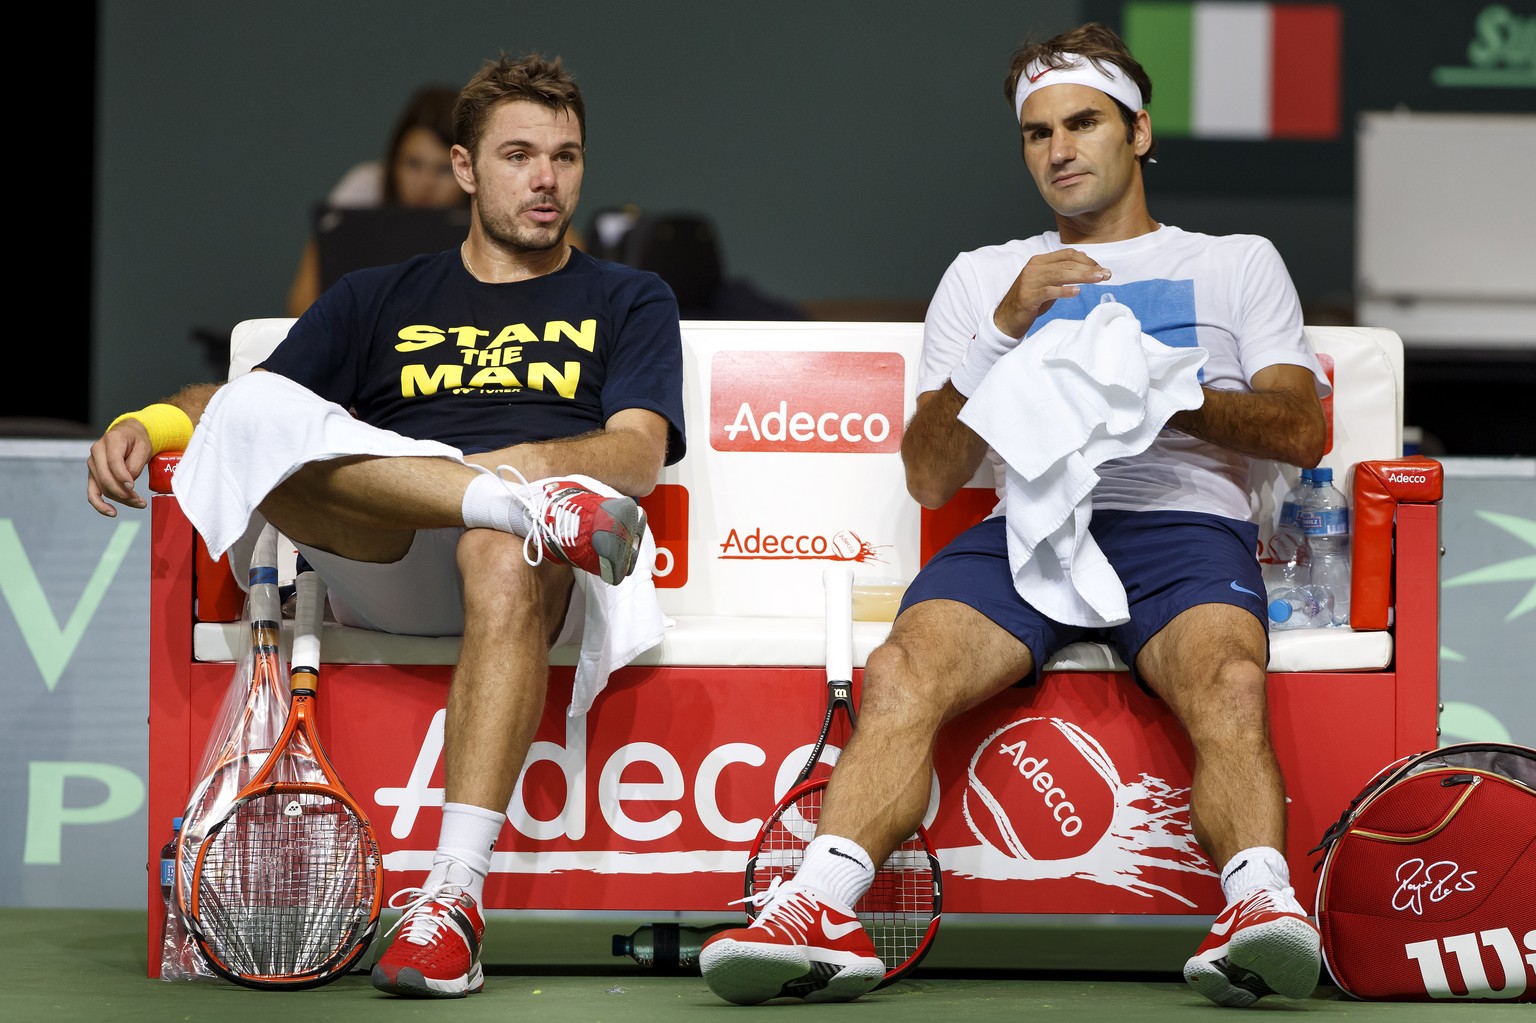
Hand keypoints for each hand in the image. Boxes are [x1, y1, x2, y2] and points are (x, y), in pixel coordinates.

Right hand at [86, 420, 151, 515]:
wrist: (128, 434)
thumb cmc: (137, 441)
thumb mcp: (144, 447)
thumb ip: (135, 463)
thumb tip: (128, 483)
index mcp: (111, 440)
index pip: (113, 462)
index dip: (123, 477)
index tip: (133, 488)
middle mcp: (97, 452)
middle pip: (106, 478)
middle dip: (123, 493)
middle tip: (140, 501)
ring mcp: (92, 464)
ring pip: (102, 487)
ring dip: (120, 499)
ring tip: (138, 503)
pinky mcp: (93, 474)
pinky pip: (92, 492)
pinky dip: (100, 504)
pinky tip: (111, 512)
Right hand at [950, 249, 1110, 397]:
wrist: (1006, 319)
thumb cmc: (1029, 302)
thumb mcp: (1046, 284)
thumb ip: (1061, 275)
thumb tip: (1085, 269)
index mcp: (1039, 261)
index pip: (1067, 254)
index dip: (1086, 260)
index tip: (1101, 268)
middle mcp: (1034, 267)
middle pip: (1067, 264)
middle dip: (1089, 268)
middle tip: (1106, 274)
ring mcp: (1030, 281)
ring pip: (1061, 274)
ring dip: (1082, 276)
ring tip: (1098, 280)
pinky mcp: (1028, 296)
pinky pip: (1050, 291)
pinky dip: (1065, 290)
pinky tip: (1077, 292)